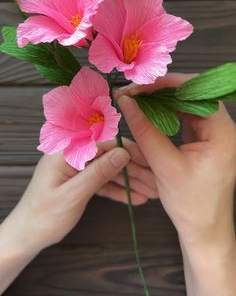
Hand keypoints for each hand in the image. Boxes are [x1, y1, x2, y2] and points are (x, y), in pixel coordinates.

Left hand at [0, 141, 156, 293]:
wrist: (28, 235)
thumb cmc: (45, 215)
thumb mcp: (74, 194)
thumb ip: (98, 172)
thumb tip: (123, 153)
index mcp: (67, 151)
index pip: (103, 142)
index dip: (128, 149)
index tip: (149, 159)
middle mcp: (74, 155)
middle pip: (109, 155)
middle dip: (133, 168)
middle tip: (155, 181)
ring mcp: (78, 168)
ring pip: (109, 169)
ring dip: (130, 180)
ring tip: (152, 191)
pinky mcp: (81, 180)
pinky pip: (103, 181)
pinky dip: (118, 190)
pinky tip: (136, 198)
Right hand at [116, 73, 235, 295]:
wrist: (203, 228)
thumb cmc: (191, 204)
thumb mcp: (165, 166)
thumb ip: (145, 131)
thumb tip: (126, 102)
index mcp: (222, 133)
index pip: (196, 93)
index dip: (166, 85)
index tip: (139, 87)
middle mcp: (222, 127)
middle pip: (190, 94)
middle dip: (159, 91)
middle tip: (131, 93)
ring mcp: (213, 131)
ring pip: (185, 103)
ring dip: (159, 100)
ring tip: (135, 100)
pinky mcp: (203, 137)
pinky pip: (182, 115)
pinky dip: (163, 112)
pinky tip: (146, 112)